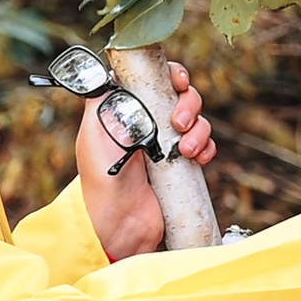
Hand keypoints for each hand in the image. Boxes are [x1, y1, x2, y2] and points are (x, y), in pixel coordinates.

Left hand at [80, 65, 213, 261]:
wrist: (120, 226)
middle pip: (179, 94)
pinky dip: (207, 147)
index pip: (152, 79)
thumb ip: (102, 103)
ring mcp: (165, 143)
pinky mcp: (180, 165)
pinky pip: (204, 145)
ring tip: (185, 151)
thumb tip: (111, 74)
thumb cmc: (101, 182)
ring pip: (195, 119)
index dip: (169, 75)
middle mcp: (147, 122)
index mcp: (125, 110)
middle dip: (188, 103)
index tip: (177, 81)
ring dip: (199, 129)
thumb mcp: (94, 137)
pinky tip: (198, 159)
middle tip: (179, 123)